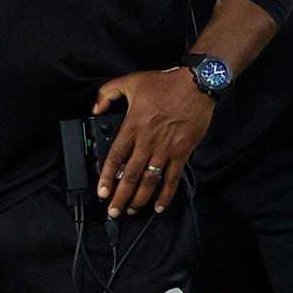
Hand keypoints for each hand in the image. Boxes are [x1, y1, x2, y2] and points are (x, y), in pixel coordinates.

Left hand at [92, 68, 214, 216]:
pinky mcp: (182, 153)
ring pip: (149, 181)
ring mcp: (165, 149)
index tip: (101, 192)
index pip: (115, 157)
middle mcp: (148, 141)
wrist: (196, 85)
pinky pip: (172, 179)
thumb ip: (108, 93)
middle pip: (130, 175)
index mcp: (133, 126)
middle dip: (120, 196)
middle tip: (113, 211)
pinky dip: (166, 195)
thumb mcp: (130, 81)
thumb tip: (96, 108)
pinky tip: (159, 206)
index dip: (106, 177)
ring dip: (140, 199)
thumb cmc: (165, 83)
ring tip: (131, 210)